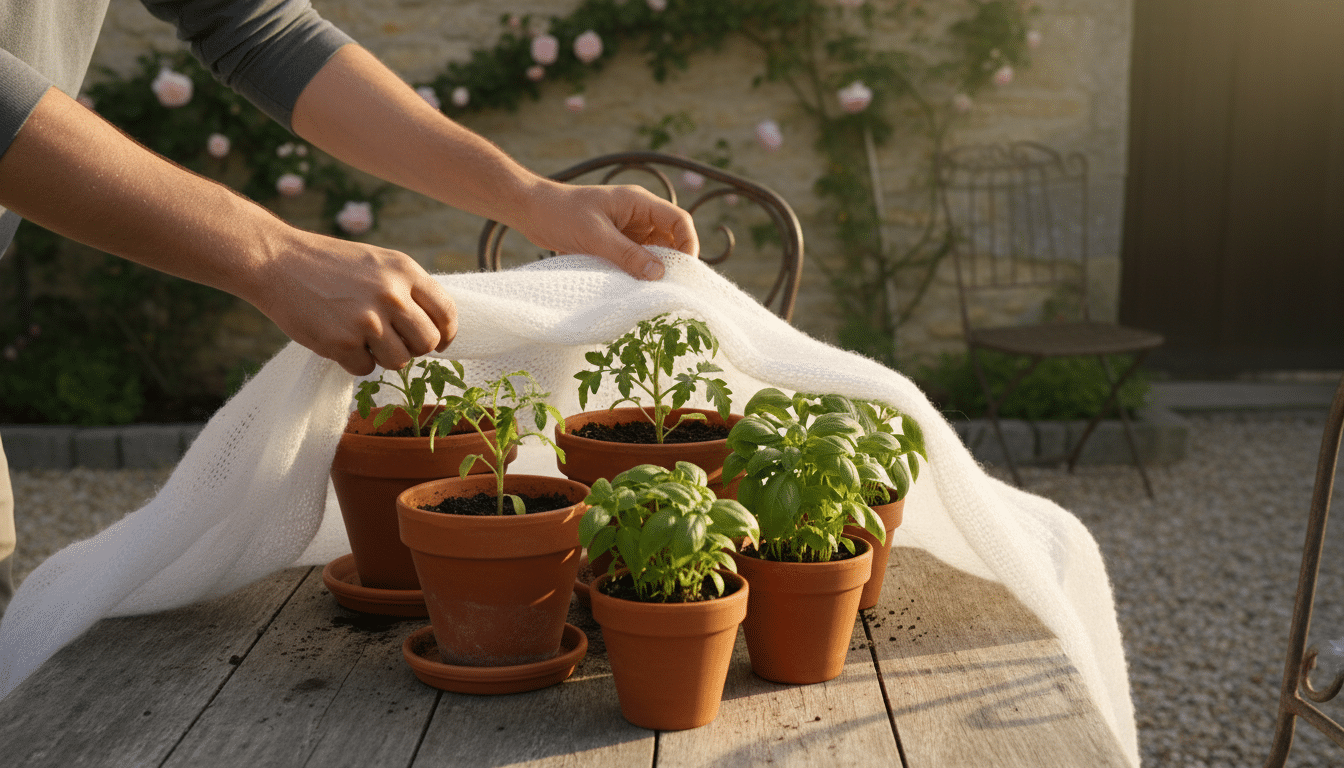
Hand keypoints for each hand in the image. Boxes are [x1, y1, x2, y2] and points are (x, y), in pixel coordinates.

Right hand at [248, 229, 456, 375]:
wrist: (276, 262)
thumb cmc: (329, 264)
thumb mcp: (378, 263)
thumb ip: (407, 289)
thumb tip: (436, 327)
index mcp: (404, 271)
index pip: (446, 312)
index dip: (447, 333)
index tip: (441, 343)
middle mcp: (391, 295)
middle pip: (427, 342)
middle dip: (414, 348)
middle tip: (393, 341)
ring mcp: (367, 320)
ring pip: (400, 362)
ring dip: (384, 358)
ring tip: (363, 337)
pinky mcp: (342, 343)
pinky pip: (365, 369)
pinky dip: (353, 361)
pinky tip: (338, 338)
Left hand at [512, 180, 699, 279]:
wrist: (532, 211)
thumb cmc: (562, 214)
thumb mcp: (595, 235)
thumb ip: (627, 254)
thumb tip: (658, 274)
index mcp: (639, 203)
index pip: (678, 221)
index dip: (688, 244)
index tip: (684, 271)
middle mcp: (638, 215)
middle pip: (671, 239)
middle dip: (673, 262)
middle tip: (670, 288)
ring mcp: (628, 230)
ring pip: (655, 252)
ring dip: (654, 270)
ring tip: (652, 292)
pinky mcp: (616, 244)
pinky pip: (637, 259)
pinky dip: (638, 273)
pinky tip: (634, 288)